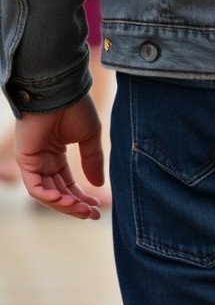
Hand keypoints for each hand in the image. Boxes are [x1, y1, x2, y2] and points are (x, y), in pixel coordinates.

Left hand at [15, 94, 103, 219]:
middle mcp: (43, 161)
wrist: (63, 90)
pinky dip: (49, 197)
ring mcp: (33, 161)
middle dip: (75, 206)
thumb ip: (93, 160)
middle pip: (57, 192)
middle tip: (91, 215)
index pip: (67, 184)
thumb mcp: (90, 136)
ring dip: (65, 205)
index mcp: (56, 155)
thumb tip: (98, 185)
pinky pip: (35, 187)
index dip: (81, 197)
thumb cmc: (76, 107)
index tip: (97, 208)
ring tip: (82, 210)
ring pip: (46, 194)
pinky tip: (66, 199)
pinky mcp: (25, 160)